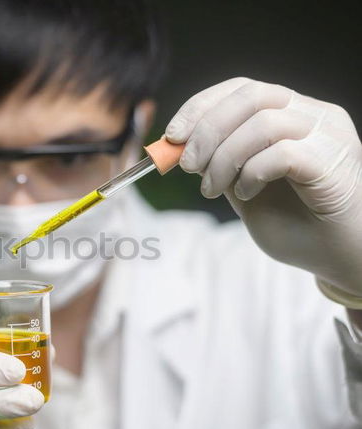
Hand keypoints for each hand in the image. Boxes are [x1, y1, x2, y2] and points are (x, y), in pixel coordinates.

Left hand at [165, 77, 361, 295]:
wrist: (338, 258)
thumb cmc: (296, 225)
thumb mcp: (243, 188)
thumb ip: (220, 163)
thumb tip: (181, 147)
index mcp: (291, 114)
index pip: (242, 89)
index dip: (201, 106)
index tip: (172, 136)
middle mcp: (313, 115)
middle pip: (251, 95)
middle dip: (207, 129)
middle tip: (186, 165)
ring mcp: (328, 135)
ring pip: (264, 123)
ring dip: (223, 158)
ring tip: (212, 189)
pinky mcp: (334, 162)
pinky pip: (282, 153)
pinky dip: (251, 173)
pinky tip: (245, 194)